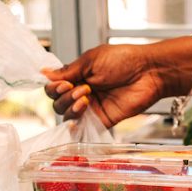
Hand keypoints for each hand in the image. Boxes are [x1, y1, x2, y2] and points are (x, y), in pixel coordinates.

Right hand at [43, 34, 191, 126]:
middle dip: (64, 97)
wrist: (147, 71)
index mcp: (78, 77)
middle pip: (58, 104)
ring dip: (71, 108)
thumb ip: (68, 71)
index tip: (64, 83)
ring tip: (86, 97)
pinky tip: (79, 118)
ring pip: (67, 116)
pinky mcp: (103, 120)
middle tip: (81, 88)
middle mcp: (82, 93)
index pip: (54, 88)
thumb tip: (44, 73)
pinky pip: (84, 129)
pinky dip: (76, 128)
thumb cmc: (123, 60)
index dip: (54, 88)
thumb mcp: (91, 60)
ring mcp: (92, 108)